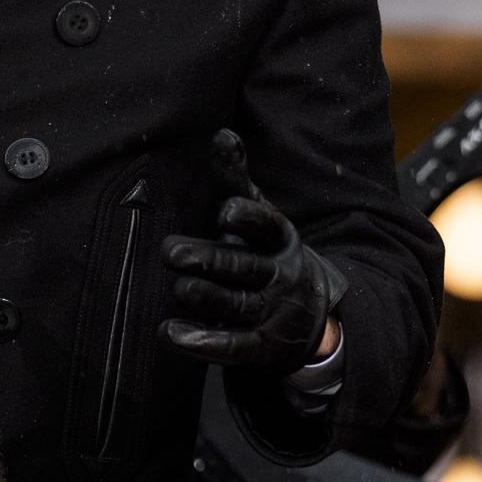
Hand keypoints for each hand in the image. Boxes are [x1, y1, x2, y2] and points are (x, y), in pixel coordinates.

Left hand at [160, 129, 347, 374]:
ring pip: (238, 305)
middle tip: (171, 252)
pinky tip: (171, 333)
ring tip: (180, 288)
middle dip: (210, 260)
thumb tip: (222, 134)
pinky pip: (232, 347)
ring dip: (207, 298)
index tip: (224, 211)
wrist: (310, 314)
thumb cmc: (266, 251)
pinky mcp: (260, 347)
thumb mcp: (260, 215)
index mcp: (279, 238)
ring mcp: (272, 313)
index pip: (267, 225)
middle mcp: (279, 274)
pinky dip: (202, 342)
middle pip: (245, 267)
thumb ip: (236, 179)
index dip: (248, 218)